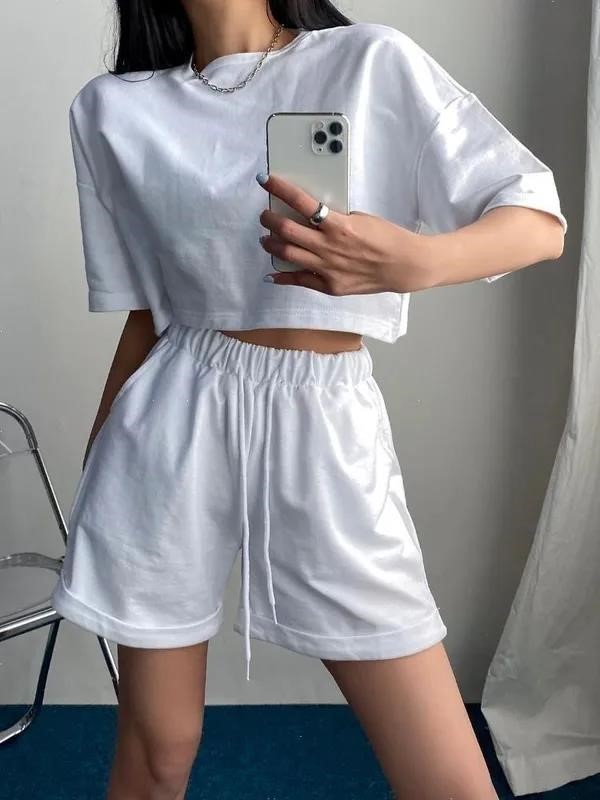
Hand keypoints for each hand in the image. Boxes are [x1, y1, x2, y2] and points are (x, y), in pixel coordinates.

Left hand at [257, 173, 434, 294]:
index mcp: (338, 224)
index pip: (301, 202)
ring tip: (267, 239)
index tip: (265, 180)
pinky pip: (300, 281)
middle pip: (286, 230)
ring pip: (287, 255)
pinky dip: (283, 277)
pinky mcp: (330, 286)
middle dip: (269, 219)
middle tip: (265, 215)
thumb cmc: (385, 237)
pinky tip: (272, 274)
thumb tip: (310, 216)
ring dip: (272, 245)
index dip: (280, 189)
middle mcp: (329, 247)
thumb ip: (334, 219)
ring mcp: (328, 268)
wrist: (403, 265)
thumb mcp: (359, 218)